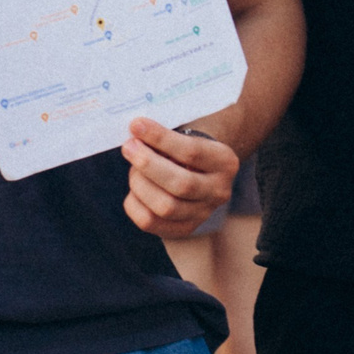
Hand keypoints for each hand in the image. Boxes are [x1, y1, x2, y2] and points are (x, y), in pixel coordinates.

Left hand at [121, 117, 237, 237]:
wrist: (201, 171)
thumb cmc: (187, 147)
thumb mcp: (187, 135)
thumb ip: (165, 136)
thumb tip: (136, 134)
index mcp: (225, 162)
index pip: (192, 152)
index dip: (161, 138)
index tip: (137, 125)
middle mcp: (219, 191)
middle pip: (181, 184)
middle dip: (148, 164)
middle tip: (128, 147)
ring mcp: (203, 213)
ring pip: (165, 206)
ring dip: (140, 184)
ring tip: (134, 168)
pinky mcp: (183, 228)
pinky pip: (150, 222)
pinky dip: (134, 203)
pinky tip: (135, 189)